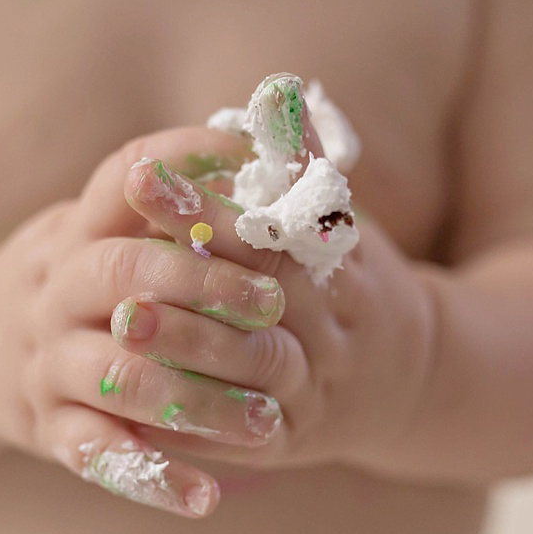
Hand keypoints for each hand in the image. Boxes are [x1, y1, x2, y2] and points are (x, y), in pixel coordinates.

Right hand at [0, 128, 295, 518]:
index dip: (187, 159)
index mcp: (79, 229)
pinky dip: (152, 478)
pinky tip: (205, 496)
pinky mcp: (46, 427)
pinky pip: (97, 454)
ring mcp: (46, 361)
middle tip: (274, 306)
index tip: (255, 160)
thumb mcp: (106, 229)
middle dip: (202, 284)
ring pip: (119, 376)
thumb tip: (280, 151)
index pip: (125, 176)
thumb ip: (177, 204)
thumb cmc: (75, 281)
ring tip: (266, 418)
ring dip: (198, 397)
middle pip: (119, 274)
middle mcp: (54, 288)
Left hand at [117, 129, 437, 478]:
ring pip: (255, 371)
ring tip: (123, 329)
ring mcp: (318, 388)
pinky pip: (244, 437)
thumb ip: (306, 170)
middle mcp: (334, 328)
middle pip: (262, 301)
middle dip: (187, 284)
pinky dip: (193, 425)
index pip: (270, 229)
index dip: (205, 206)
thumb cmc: (354, 286)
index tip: (139, 178)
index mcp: (341, 266)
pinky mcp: (295, 440)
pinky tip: (135, 410)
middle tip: (114, 270)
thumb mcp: (346, 223)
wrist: (418, 381)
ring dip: (189, 352)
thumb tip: (276, 92)